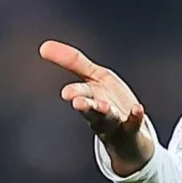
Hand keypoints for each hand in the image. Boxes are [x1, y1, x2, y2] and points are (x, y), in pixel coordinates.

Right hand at [39, 40, 154, 175]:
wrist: (129, 136)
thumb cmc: (109, 102)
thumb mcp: (94, 78)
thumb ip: (73, 62)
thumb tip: (44, 46)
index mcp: (90, 98)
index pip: (81, 94)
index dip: (75, 93)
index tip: (66, 93)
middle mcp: (100, 112)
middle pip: (91, 109)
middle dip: (84, 105)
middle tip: (77, 102)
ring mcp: (117, 122)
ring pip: (109, 118)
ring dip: (105, 113)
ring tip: (104, 107)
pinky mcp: (133, 128)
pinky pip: (134, 123)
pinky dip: (135, 117)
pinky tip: (137, 109)